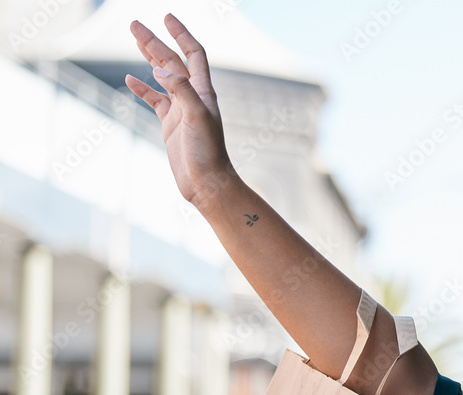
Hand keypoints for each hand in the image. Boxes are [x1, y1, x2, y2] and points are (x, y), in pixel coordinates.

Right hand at [125, 14, 236, 208]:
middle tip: (133, 24)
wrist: (207, 184)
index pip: (193, 54)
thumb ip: (181, 92)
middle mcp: (193, 98)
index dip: (182, 34)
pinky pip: (155, 101)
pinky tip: (130, 80)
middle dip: (155, 42)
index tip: (167, 17)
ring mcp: (181, 111)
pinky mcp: (171, 125)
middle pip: (172, 62)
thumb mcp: (197, 119)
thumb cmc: (208, 154)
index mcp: (203, 93)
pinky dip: (143, 89)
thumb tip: (160, 71)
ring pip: (162, 77)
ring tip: (134, 40)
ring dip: (149, 58)